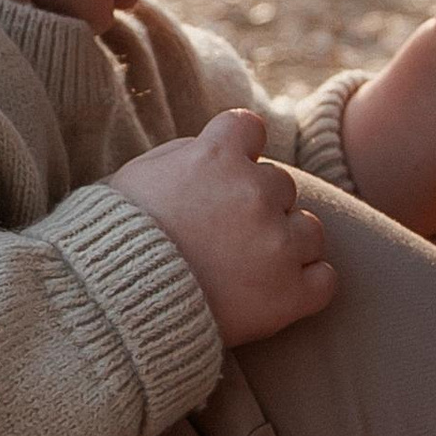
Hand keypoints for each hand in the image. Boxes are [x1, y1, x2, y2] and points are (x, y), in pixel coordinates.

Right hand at [113, 109, 336, 347]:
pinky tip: (276, 292)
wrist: (111, 306)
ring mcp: (277, 245)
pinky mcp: (289, 295)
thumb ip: (188, 154)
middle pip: (280, 185)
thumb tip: (221, 151)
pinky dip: (306, 286)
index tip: (224, 173)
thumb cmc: (114, 240)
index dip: (238, 150)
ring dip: (286, 244)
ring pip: (309, 230)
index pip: (250, 128)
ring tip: (247, 267)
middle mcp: (254, 193)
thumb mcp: (139, 175)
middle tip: (223, 236)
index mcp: (216, 156)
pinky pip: (324, 280)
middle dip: (257, 206)